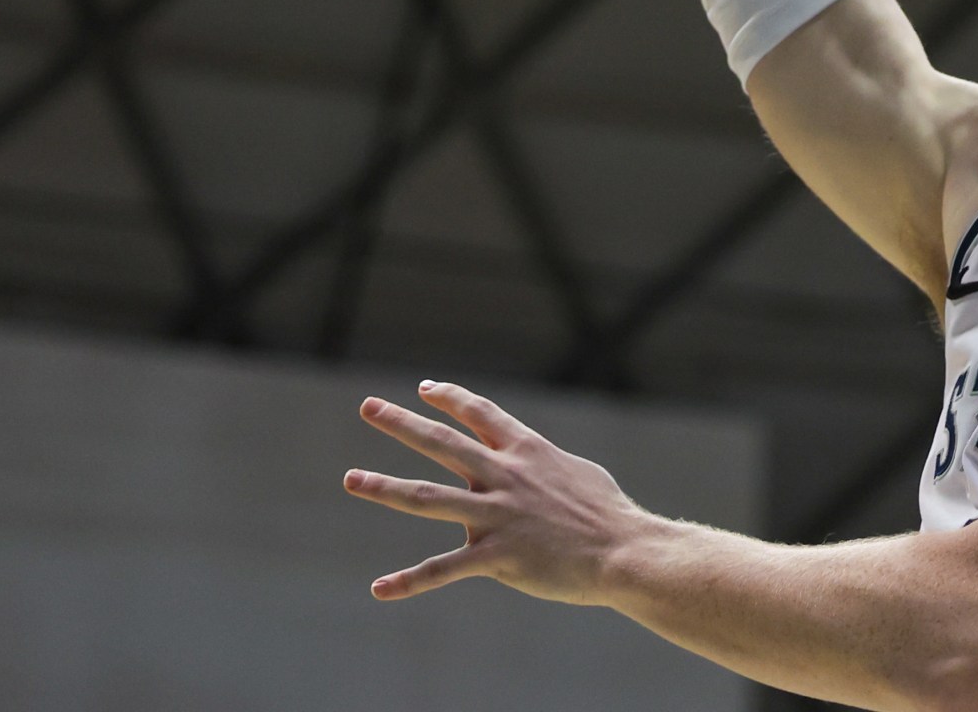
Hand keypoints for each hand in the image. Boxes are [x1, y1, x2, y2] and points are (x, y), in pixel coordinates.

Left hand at [344, 380, 653, 603]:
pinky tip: (380, 589)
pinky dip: (409, 580)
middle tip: (369, 406)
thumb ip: (545, 465)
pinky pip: (444, 569)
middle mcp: (506, 476)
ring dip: (385, 487)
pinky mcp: (497, 556)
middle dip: (402, 423)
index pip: (480, 413)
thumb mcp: (576, 473)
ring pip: (429, 497)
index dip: (449, 398)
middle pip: (443, 442)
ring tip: (353, 479)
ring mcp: (498, 515)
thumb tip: (535, 461)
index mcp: (527, 451)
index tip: (424, 388)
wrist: (625, 551)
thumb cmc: (608, 513)